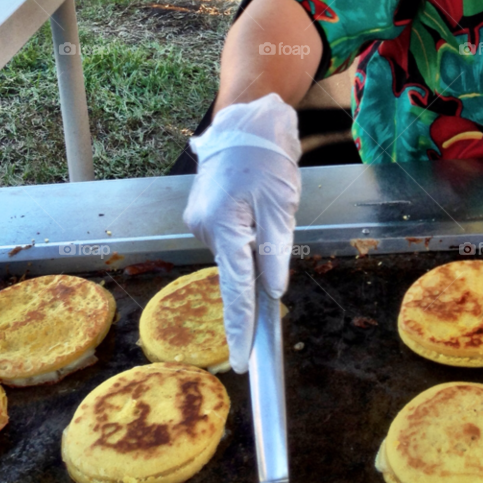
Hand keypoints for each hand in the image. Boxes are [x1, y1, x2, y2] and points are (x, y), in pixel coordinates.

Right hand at [184, 94, 300, 371]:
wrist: (245, 119)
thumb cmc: (267, 158)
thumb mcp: (282, 202)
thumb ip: (275, 249)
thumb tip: (273, 291)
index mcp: (223, 228)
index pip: (235, 290)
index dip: (240, 328)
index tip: (241, 363)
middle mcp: (204, 229)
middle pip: (235, 271)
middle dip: (255, 276)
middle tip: (272, 245)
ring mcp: (200, 221)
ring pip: (236, 253)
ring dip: (254, 246)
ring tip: (270, 200)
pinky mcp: (205, 214)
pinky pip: (231, 237)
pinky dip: (246, 234)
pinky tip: (256, 204)